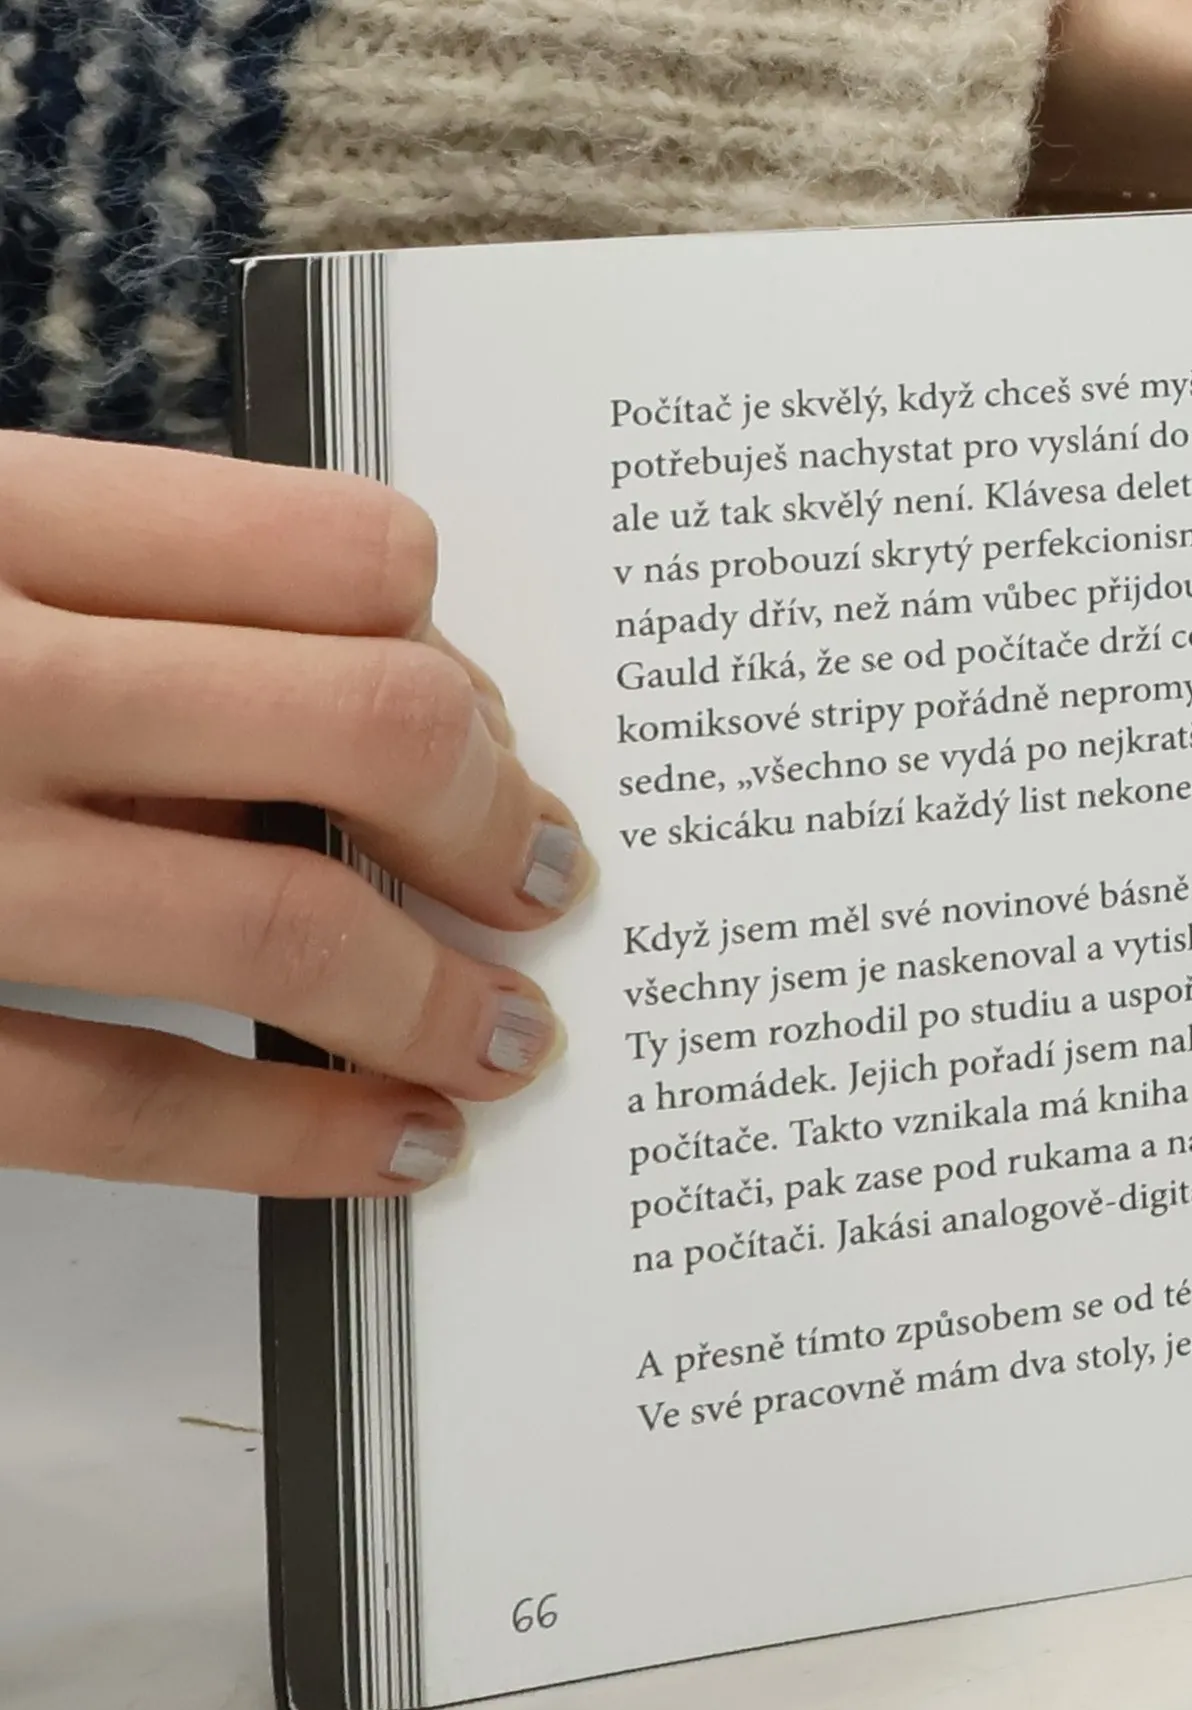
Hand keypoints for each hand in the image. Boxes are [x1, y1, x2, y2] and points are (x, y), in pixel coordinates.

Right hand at [0, 433, 593, 1196]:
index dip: (461, 652)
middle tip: (543, 881)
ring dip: (439, 997)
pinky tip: (396, 1151)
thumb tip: (393, 720)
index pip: (343, 551)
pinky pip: (122, 1103)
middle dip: (495, 815)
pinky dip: (293, 1137)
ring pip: (269, 920)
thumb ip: (127, 610)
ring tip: (512, 1039)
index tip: (491, 730)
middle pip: (364, 720)